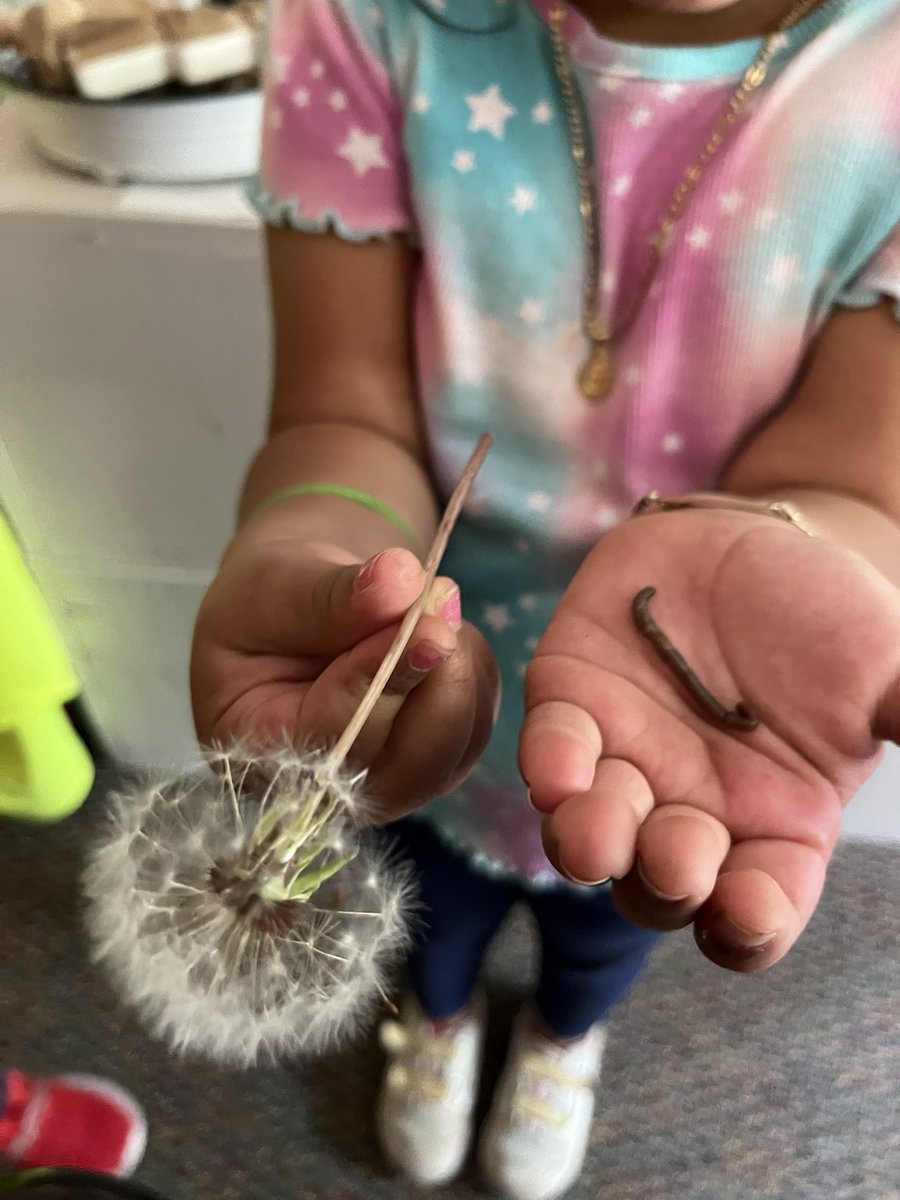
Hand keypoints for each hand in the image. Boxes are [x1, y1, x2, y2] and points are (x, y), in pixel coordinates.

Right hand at [191, 532, 497, 819]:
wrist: (301, 600)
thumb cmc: (268, 598)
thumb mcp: (277, 584)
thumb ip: (331, 593)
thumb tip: (401, 581)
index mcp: (264, 753)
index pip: (332, 736)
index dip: (382, 680)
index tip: (424, 626)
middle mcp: (332, 788)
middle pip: (408, 766)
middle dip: (437, 682)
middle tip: (441, 597)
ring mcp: (392, 777)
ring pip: (456, 743)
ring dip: (459, 665)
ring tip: (430, 598)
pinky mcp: (437, 754)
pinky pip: (480, 717)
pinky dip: (473, 664)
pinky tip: (441, 622)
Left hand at [521, 509, 899, 971]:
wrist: (753, 543)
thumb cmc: (828, 620)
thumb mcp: (887, 672)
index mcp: (775, 828)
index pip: (758, 907)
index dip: (749, 928)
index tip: (745, 914)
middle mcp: (693, 811)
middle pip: (663, 886)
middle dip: (664, 881)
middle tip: (678, 860)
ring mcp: (627, 765)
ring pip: (593, 834)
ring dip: (589, 843)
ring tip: (594, 839)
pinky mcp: (571, 708)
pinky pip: (553, 750)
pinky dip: (551, 766)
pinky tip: (555, 775)